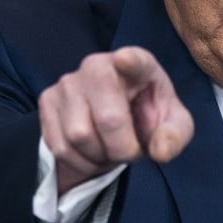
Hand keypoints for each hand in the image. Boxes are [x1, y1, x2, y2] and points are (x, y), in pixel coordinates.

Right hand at [38, 46, 194, 194]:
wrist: (112, 123)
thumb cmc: (147, 116)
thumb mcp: (173, 127)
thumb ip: (174, 136)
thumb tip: (160, 151)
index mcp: (137, 64)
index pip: (135, 60)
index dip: (130, 61)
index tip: (125, 60)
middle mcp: (97, 65)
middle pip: (108, 118)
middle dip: (121, 148)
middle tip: (129, 152)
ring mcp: (68, 81)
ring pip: (79, 136)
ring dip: (98, 157)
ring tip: (108, 149)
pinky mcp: (47, 99)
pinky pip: (60, 146)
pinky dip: (79, 162)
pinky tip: (90, 152)